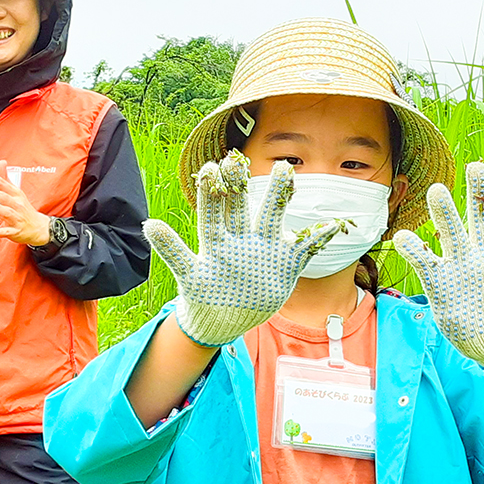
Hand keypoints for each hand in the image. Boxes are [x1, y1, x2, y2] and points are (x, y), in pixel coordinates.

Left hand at [0, 160, 50, 245]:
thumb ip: (5, 178)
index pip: (2, 184)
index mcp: (16, 194)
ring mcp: (17, 218)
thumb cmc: (23, 208)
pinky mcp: (16, 231)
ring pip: (7, 213)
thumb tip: (1, 162)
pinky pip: (8, 232)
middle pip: (4, 198)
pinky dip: (1, 231)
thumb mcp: (16, 192)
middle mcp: (17, 205)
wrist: (38, 227)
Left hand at [143, 151, 346, 346]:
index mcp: (217, 242)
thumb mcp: (188, 276)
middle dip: (240, 184)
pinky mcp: (285, 266)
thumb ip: (172, 250)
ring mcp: (264, 250)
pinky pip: (305, 249)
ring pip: (271, 216)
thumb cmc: (204, 297)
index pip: (213, 211)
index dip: (211, 191)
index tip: (210, 168)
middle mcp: (241, 240)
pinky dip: (319, 238)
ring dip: (278, 195)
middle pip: (241, 206)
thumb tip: (149, 222)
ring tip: (284, 171)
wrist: (224, 321)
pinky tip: (334, 224)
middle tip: (238, 161)